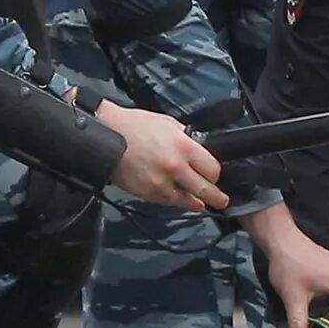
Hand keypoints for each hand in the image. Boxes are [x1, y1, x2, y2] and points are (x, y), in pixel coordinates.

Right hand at [92, 100, 229, 210]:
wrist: (106, 135)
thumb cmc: (135, 125)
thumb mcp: (167, 123)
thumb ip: (186, 138)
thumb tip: (197, 149)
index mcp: (183, 146)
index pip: (212, 169)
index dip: (215, 174)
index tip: (214, 175)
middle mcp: (175, 167)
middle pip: (204, 189)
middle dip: (216, 197)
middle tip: (222, 201)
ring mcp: (161, 183)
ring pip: (187, 201)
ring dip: (196, 202)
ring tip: (202, 204)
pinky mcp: (147, 193)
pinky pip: (168, 202)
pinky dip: (175, 201)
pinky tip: (179, 200)